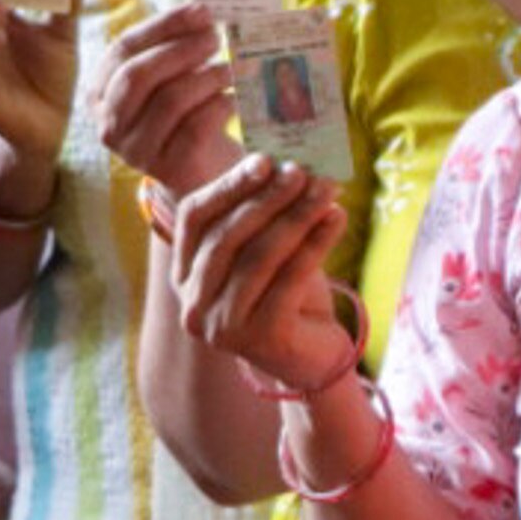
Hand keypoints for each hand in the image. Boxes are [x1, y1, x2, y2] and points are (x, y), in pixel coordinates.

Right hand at [95, 4, 241, 196]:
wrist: (202, 172)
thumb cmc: (185, 114)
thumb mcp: (171, 78)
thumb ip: (175, 46)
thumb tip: (201, 12)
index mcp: (99, 92)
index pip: (123, 48)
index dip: (164, 25)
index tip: (201, 11)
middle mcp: (108, 124)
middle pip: (138, 75)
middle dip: (181, 50)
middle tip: (216, 38)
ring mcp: (135, 150)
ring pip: (169, 100)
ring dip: (206, 76)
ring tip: (232, 68)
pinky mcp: (168, 169)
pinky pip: (195, 127)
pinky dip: (219, 105)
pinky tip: (233, 98)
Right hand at [163, 154, 359, 397]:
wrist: (312, 358)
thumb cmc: (285, 295)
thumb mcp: (265, 250)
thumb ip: (263, 214)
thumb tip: (287, 161)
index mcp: (183, 275)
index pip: (193, 219)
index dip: (227, 187)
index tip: (264, 161)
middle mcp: (193, 303)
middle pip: (227, 237)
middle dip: (268, 199)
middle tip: (302, 171)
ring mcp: (222, 326)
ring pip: (259, 258)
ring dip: (296, 216)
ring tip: (327, 189)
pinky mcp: (260, 339)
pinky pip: (289, 280)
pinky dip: (316, 244)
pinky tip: (337, 218)